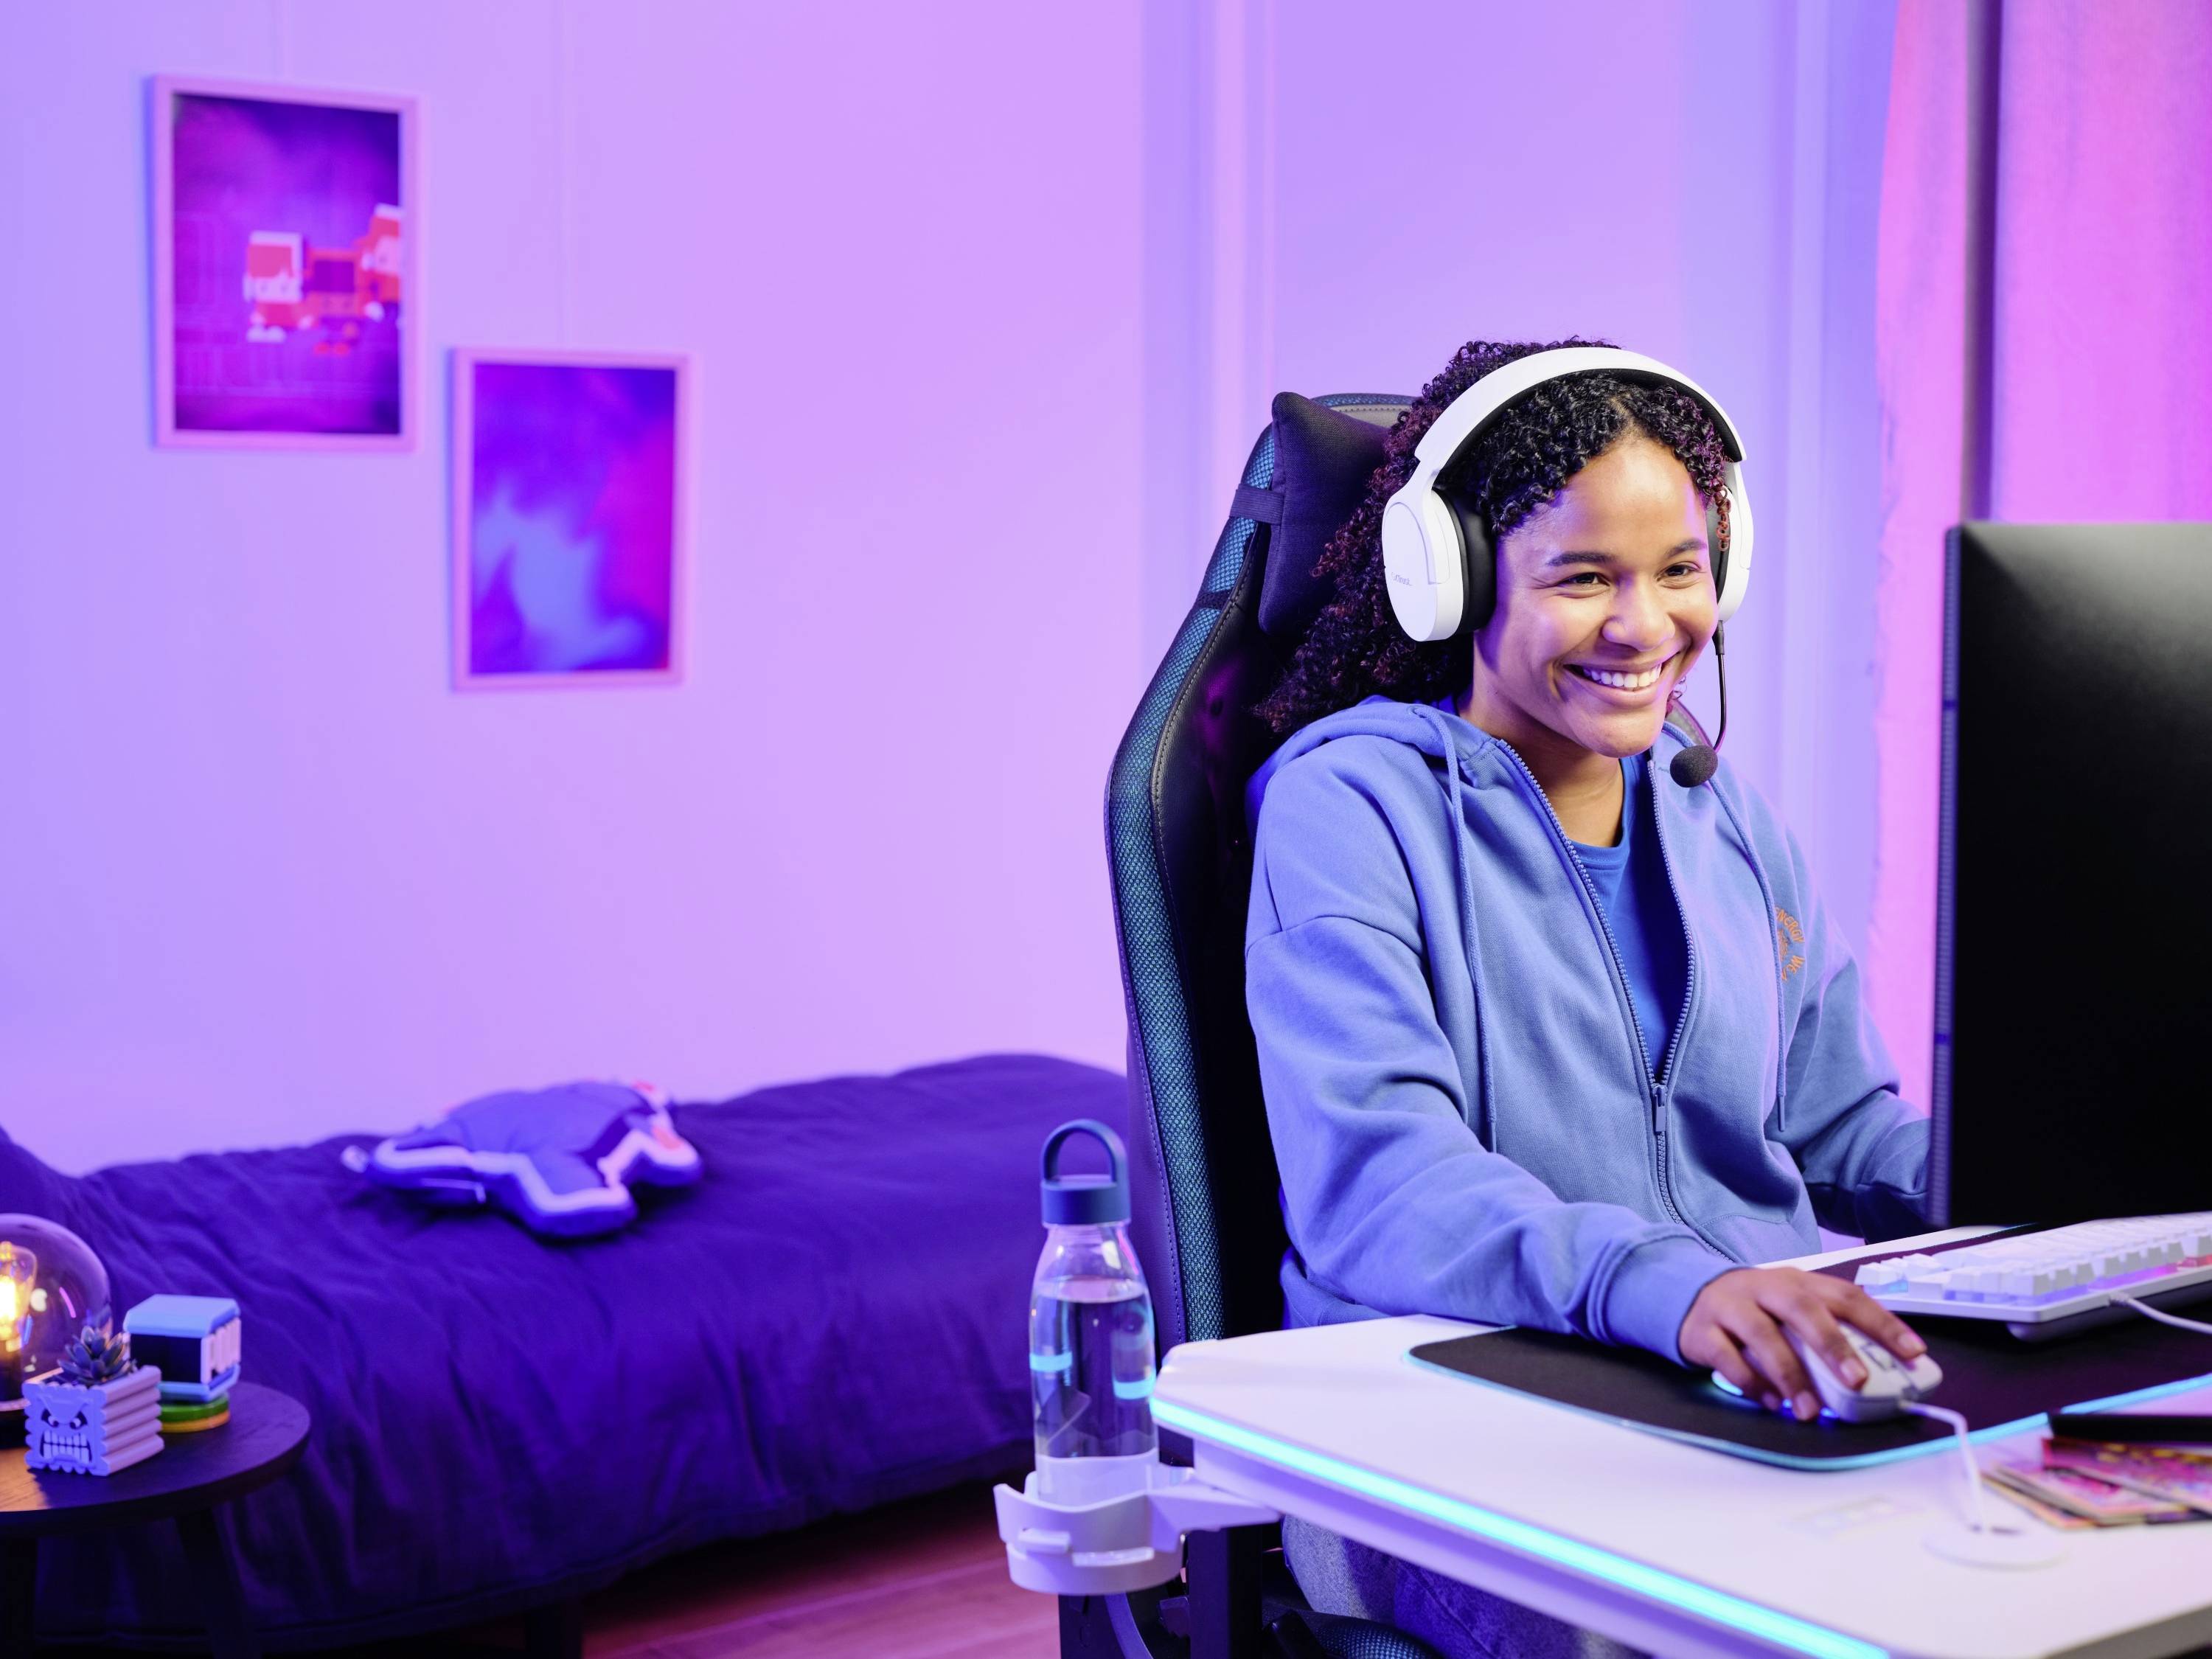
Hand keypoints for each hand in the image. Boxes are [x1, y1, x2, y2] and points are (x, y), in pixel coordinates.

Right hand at [1678, 1267, 1927, 1420]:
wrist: (1691, 1297)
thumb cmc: (1759, 1311)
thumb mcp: (1792, 1311)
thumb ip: (1827, 1335)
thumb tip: (1874, 1381)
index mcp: (1799, 1282)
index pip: (1847, 1296)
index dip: (1882, 1323)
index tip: (1913, 1352)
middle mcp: (1765, 1288)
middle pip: (1802, 1308)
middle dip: (1832, 1344)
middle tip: (1857, 1380)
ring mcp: (1730, 1306)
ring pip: (1761, 1335)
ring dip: (1789, 1374)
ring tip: (1809, 1410)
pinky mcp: (1703, 1331)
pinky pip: (1726, 1357)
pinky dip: (1750, 1383)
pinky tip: (1771, 1402)